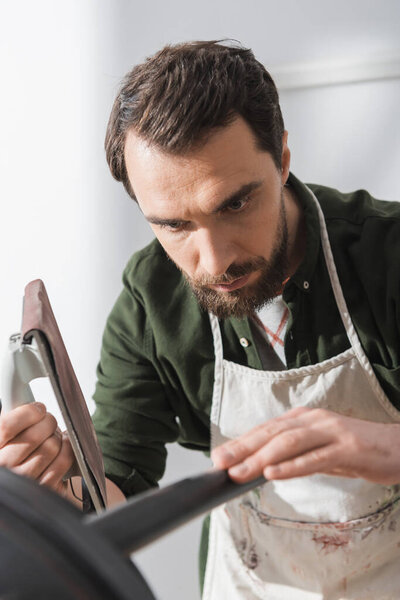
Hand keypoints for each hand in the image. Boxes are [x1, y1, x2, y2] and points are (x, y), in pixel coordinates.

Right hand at [0, 402, 76, 495]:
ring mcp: (23, 481)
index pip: (7, 426)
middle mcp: (4, 466)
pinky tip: (62, 447)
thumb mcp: (6, 435)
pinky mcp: (43, 489)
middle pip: (34, 435)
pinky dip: (67, 449)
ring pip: (51, 447)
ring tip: (53, 436)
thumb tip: (28, 396)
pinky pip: (63, 461)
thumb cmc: (14, 453)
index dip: (28, 413)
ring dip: (58, 437)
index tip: (38, 409)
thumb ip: (13, 418)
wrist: (20, 486)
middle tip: (48, 421)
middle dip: (48, 422)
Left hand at [211, 407, 399, 485]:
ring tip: (239, 472)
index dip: (241, 442)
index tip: (218, 456)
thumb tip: (262, 467)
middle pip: (272, 433)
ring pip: (290, 442)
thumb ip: (295, 455)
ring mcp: (331, 432)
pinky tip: (273, 475)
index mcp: (304, 418)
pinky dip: (292, 466)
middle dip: (243, 448)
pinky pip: (316, 458)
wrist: (399, 446)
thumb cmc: (356, 450)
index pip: (266, 429)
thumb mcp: (319, 450)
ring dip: (261, 458)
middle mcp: (314, 420)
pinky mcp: (348, 449)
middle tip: (219, 463)